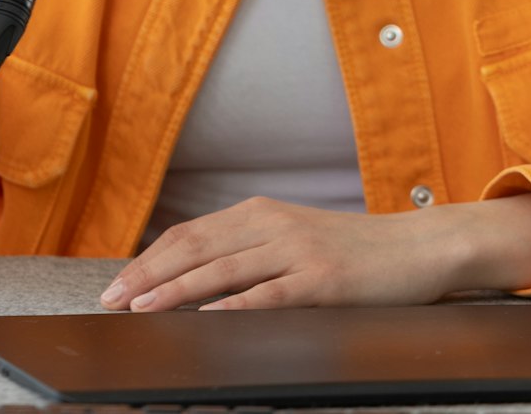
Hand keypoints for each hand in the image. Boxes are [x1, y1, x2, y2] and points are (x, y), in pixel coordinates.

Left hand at [100, 193, 530, 311]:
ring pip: (223, 270)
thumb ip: (250, 251)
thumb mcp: (294, 239)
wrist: (419, 247)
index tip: (115, 286)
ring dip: (177, 292)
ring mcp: (297, 250)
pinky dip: (237, 306)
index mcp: (261, 212)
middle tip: (111, 302)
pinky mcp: (323, 279)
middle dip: (148, 277)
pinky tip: (210, 319)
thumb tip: (195, 278)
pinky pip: (271, 294)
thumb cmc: (355, 252)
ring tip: (142, 309)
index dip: (148, 260)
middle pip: (195, 249)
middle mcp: (273, 224)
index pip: (189, 235)